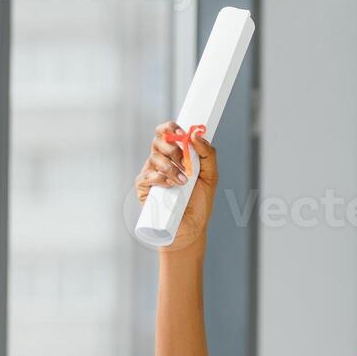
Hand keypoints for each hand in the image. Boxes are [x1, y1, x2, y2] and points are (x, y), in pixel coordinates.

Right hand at [135, 120, 217, 252]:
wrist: (190, 228)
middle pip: (158, 140)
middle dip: (173, 148)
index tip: (182, 132)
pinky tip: (171, 186)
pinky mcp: (144, 189)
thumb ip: (208, 154)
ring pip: (154, 158)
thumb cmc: (200, 202)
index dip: (172, 127)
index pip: (167, 131)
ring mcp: (151, 174)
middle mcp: (161, 160)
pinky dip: (160, 178)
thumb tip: (196, 135)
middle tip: (185, 161)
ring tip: (183, 181)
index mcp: (175, 154)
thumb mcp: (211, 177)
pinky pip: (147, 176)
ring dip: (170, 166)